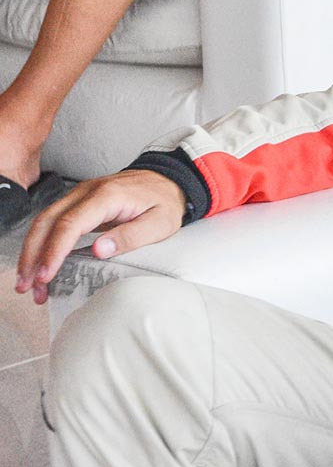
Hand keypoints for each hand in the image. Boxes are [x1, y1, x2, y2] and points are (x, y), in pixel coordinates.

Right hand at [15, 170, 185, 303]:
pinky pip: (53, 222)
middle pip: (47, 222)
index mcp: (107, 195)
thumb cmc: (165, 201)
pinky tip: (40, 265)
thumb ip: (130, 237)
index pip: (70, 224)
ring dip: (32, 253)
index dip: (54, 251)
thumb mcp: (159, 223)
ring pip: (44, 222)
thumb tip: (98, 251)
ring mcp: (80, 195)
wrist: (168, 180)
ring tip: (29, 284)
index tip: (47, 274)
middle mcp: (87, 191)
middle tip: (29, 286)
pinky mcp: (79, 203)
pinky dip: (42, 244)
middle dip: (33, 256)